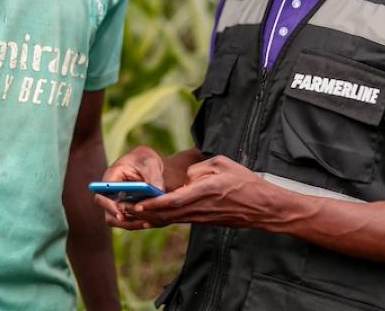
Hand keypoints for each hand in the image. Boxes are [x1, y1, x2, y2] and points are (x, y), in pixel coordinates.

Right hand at [94, 146, 164, 230]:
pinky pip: (127, 221)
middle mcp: (111, 192)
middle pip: (108, 212)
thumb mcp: (150, 163)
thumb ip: (153, 175)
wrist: (148, 164)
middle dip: (122, 220)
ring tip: (147, 223)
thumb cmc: (145, 159)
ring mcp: (117, 202)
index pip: (101, 195)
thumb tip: (158, 190)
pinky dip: (137, 223)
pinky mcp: (126, 209)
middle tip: (139, 222)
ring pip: (117, 220)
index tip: (121, 214)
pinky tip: (149, 221)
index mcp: (111, 177)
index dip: (108, 206)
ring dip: (131, 223)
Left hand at [126, 155, 272, 228]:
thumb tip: (185, 177)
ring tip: (129, 212)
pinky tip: (150, 217)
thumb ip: (199, 169)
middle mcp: (199, 208)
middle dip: (143, 213)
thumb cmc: (244, 182)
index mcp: (203, 192)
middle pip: (166, 214)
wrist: (262, 207)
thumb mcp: (222, 164)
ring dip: (149, 216)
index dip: (153, 203)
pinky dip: (162, 218)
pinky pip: (178, 219)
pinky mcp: (203, 221)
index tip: (137, 204)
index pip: (173, 200)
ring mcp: (200, 217)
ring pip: (170, 219)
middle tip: (122, 209)